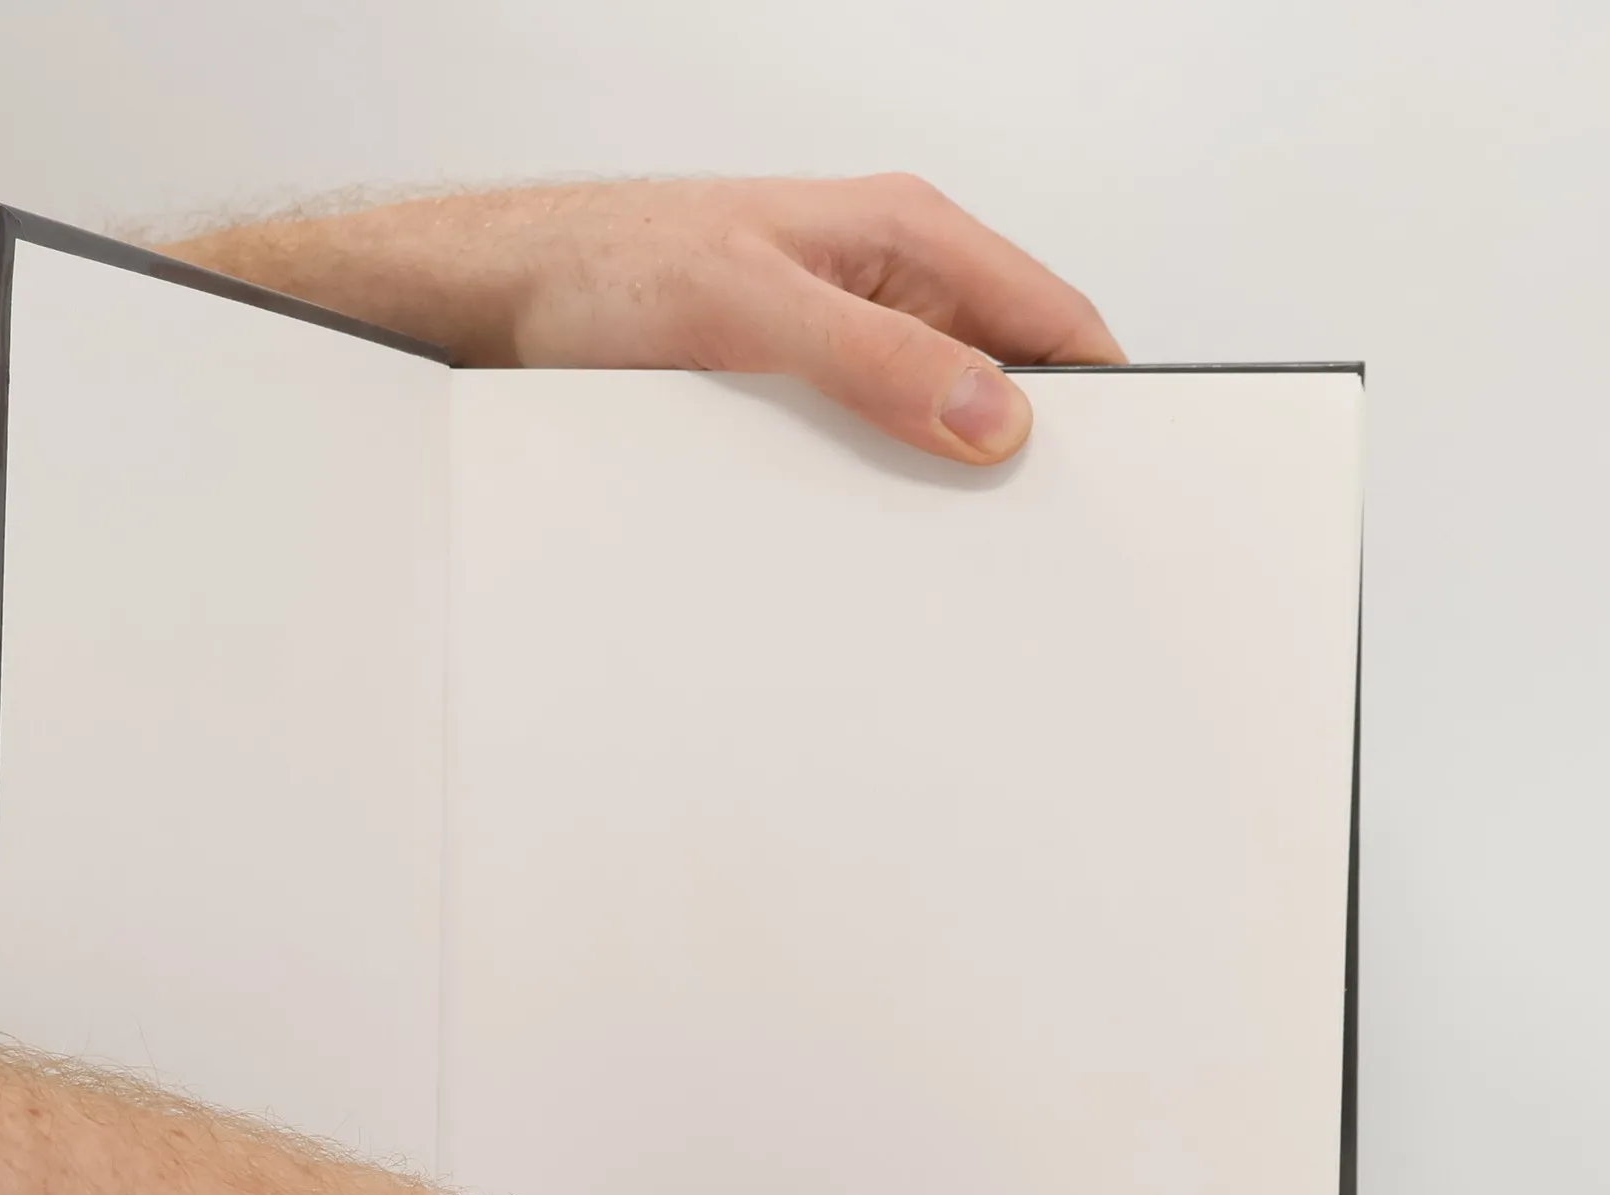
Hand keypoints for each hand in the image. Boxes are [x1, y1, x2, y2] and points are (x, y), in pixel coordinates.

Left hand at [186, 174, 1124, 468]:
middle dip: (1020, 456)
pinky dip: (881, 489)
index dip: (1094, 406)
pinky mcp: (798, 386)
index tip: (1110, 488)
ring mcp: (843, 337)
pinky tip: (867, 532)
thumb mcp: (747, 310)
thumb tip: (989, 415)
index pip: (1052, 322)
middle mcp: (885, 282)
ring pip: (936, 418)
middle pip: (1003, 378)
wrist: (500, 295)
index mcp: (903, 234)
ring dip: (944, 479)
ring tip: (943, 546)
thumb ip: (876, 358)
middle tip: (1022, 540)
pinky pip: (870, 445)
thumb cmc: (602, 266)